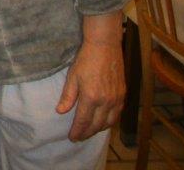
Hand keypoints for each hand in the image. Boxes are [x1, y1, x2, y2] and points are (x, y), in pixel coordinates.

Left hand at [56, 13, 124, 140]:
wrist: (105, 46)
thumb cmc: (86, 59)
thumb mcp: (72, 77)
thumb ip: (68, 96)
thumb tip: (60, 111)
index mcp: (91, 97)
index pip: (83, 121)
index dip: (77, 131)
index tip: (72, 137)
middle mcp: (106, 101)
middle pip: (97, 125)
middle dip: (87, 133)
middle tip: (79, 137)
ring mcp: (116, 99)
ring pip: (108, 122)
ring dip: (98, 129)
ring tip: (89, 131)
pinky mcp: (123, 95)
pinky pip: (117, 114)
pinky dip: (109, 121)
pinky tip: (103, 121)